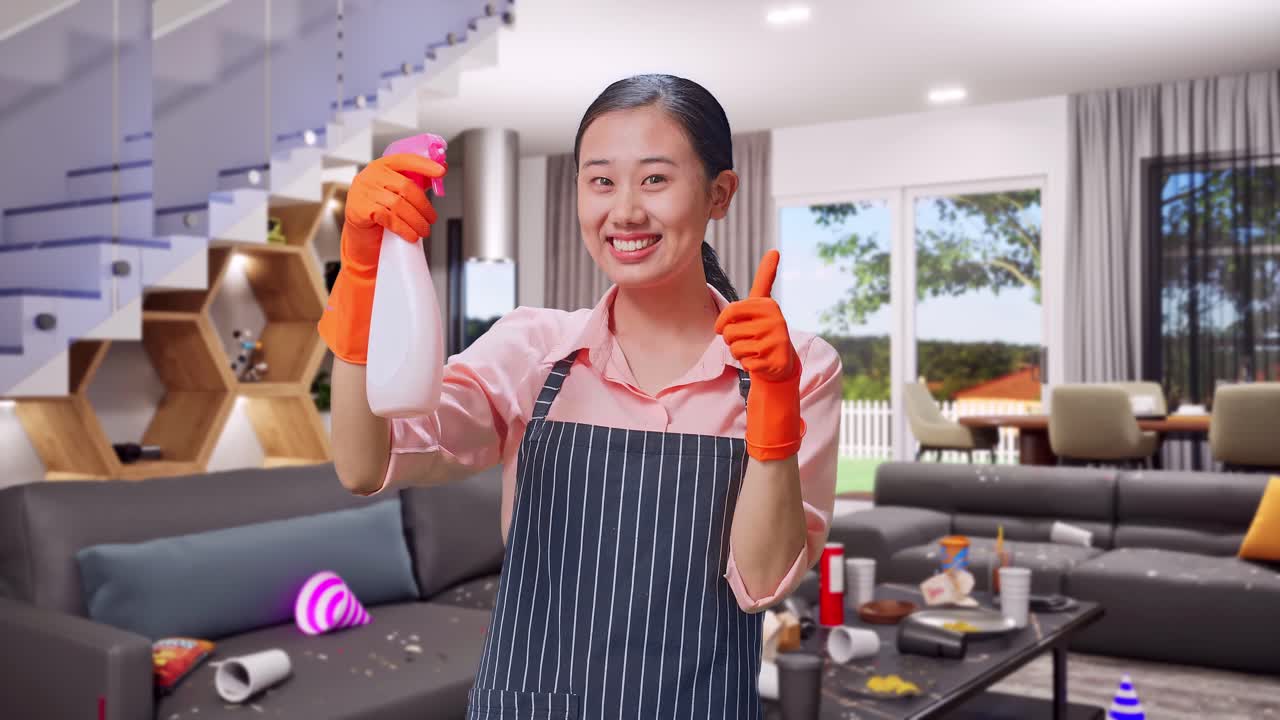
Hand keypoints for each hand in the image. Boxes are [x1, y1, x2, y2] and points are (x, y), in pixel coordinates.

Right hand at [318, 153, 445, 364]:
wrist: (361, 241)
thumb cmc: (382, 217)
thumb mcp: (397, 197)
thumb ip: (413, 184)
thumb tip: (440, 173)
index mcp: (380, 166)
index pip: (405, 159)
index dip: (424, 165)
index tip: (442, 171)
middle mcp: (368, 175)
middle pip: (405, 186)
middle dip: (424, 205)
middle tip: (432, 220)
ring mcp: (361, 192)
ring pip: (398, 203)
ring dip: (416, 220)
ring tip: (424, 231)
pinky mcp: (358, 210)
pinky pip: (388, 217)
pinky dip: (404, 228)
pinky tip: (412, 236)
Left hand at [715, 250, 798, 382]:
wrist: (780, 360)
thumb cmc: (763, 329)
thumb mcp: (762, 302)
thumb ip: (765, 277)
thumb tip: (774, 251)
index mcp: (768, 305)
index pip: (731, 311)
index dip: (721, 322)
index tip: (720, 328)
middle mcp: (775, 321)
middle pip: (730, 333)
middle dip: (731, 340)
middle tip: (746, 339)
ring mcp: (776, 342)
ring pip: (735, 348)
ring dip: (739, 352)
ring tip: (753, 349)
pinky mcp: (774, 361)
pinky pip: (745, 364)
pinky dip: (748, 364)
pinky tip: (760, 361)